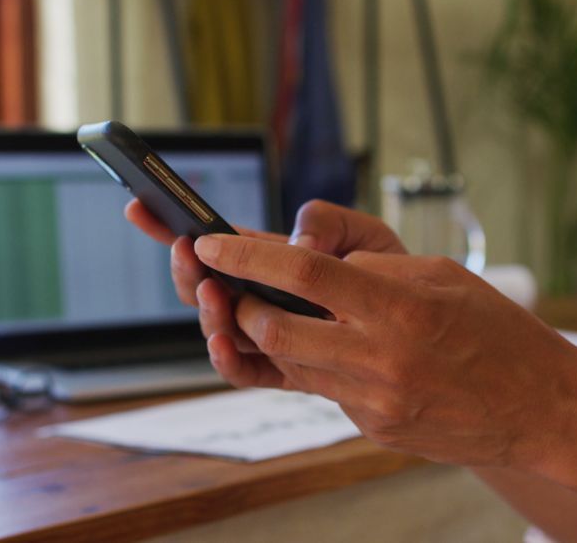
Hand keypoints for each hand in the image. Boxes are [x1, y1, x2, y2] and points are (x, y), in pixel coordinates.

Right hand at [125, 198, 405, 352]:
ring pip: (219, 329)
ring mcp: (271, 338)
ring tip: (214, 291)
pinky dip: (228, 359)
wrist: (435, 340)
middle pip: (204, 288)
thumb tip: (298, 245)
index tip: (141, 203)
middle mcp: (263, 300)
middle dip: (186, 270)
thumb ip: (331, 224)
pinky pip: (246, 372)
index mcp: (274, 262)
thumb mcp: (369, 234)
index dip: (173, 224)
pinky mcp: (288, 373)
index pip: (216, 243)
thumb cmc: (401, 281)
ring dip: (207, 311)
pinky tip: (222, 341)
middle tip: (186, 251)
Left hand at [192, 233, 576, 468]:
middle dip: (239, 306)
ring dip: (268, 337)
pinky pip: (324, 392)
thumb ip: (374, 268)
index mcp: (400, 307)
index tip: (211, 246)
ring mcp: (374, 401)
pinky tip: (334, 351)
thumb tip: (315, 265)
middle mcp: (380, 358)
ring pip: (290, 366)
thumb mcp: (442, 275)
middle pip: (275, 330)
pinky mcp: (374, 428)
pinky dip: (315, 366)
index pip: (304, 274)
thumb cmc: (498, 330)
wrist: (541, 408)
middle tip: (228, 288)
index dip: (247, 257)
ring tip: (268, 314)